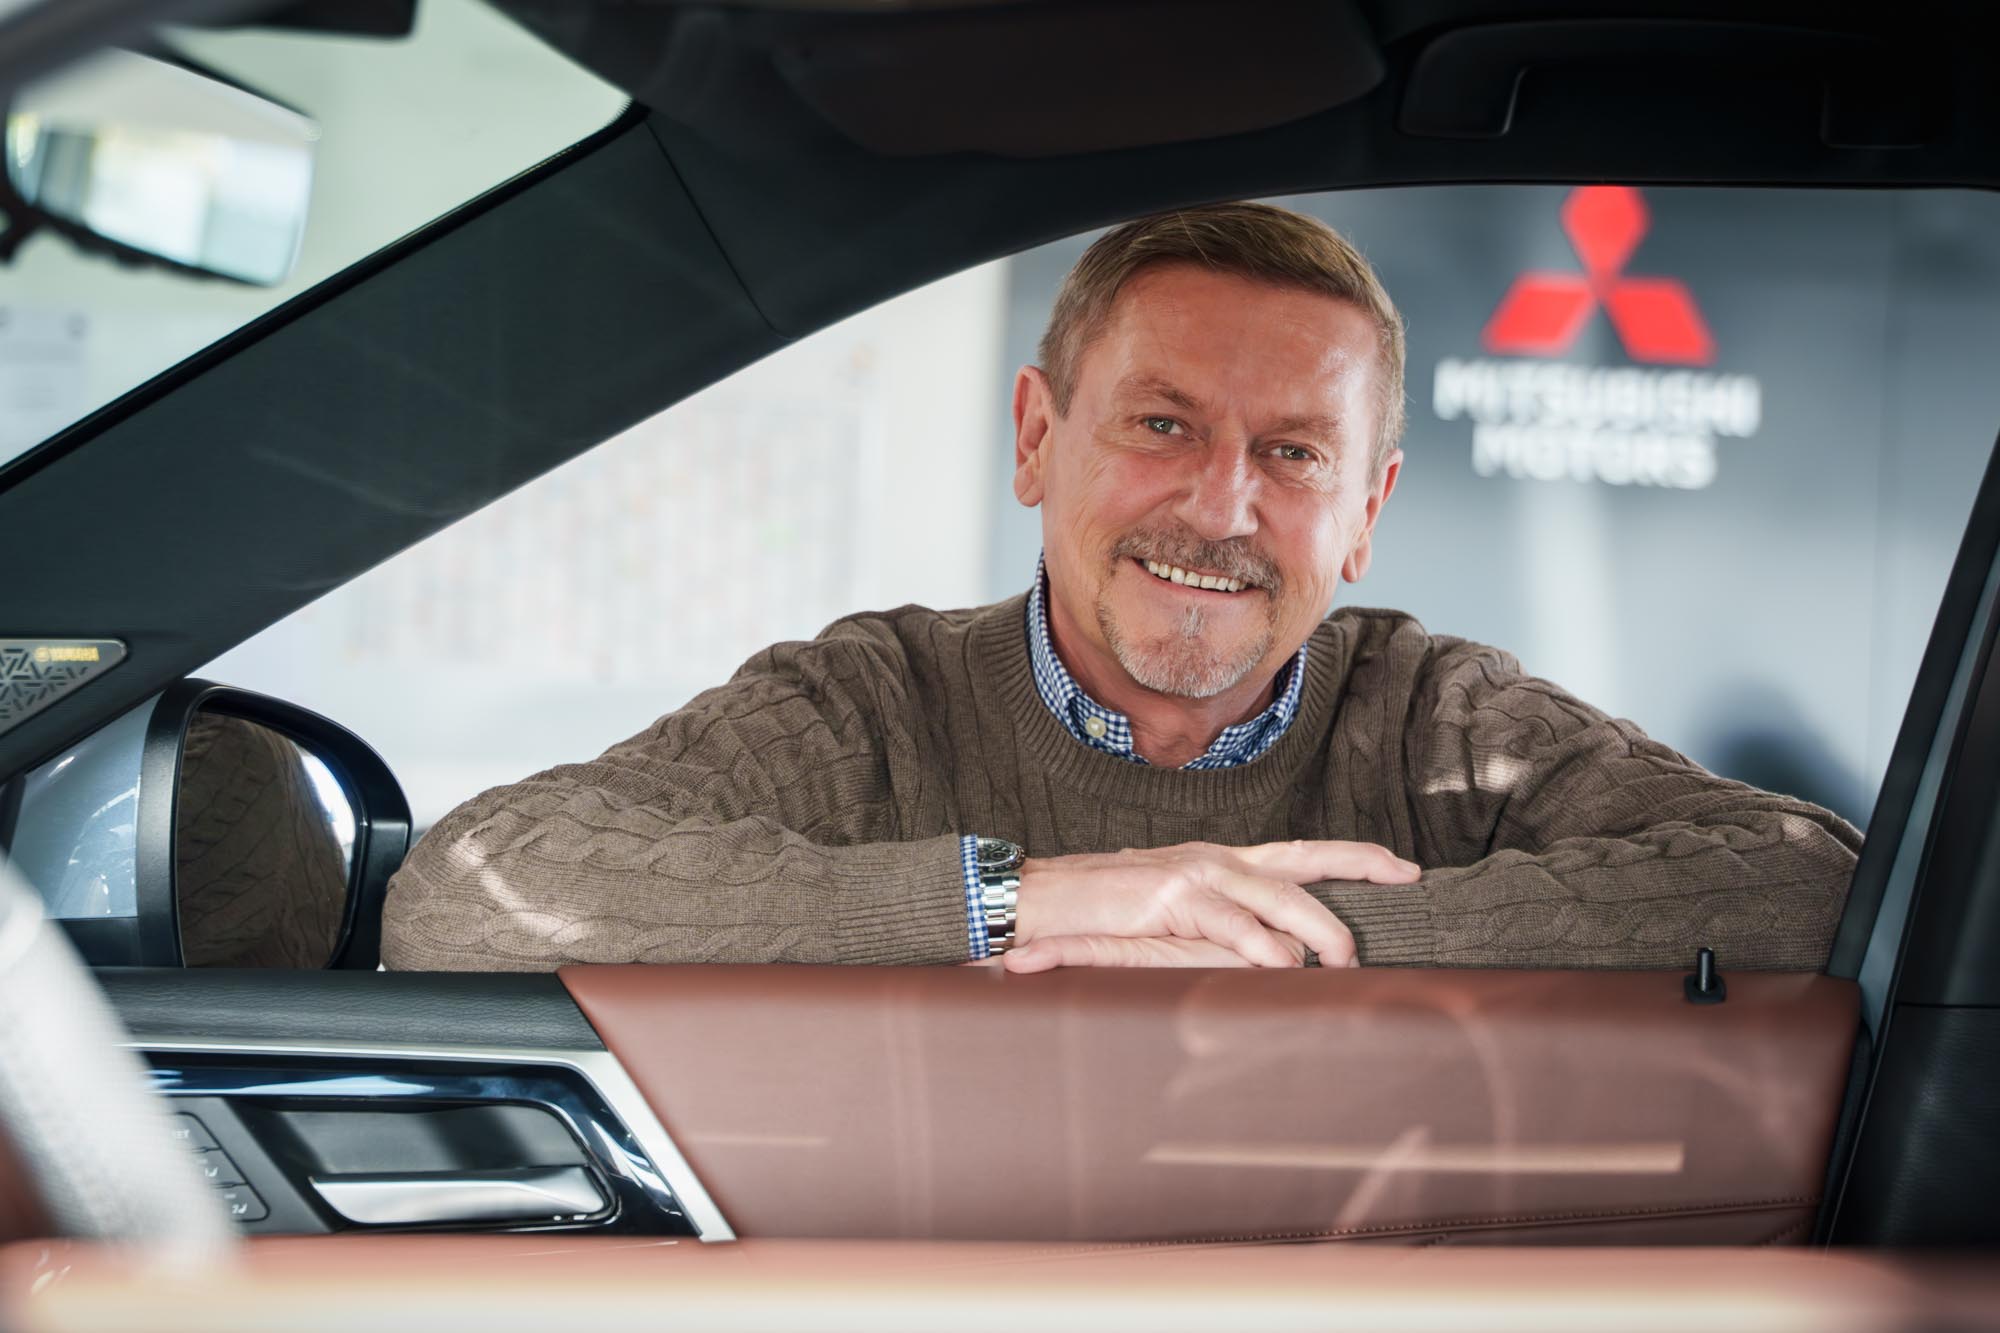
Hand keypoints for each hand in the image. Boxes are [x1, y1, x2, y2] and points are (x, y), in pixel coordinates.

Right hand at [1010, 839, 1419, 969]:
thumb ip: (1219, 936)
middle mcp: (1214, 858)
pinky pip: (1229, 923)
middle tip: (1405, 886)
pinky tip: (1284, 967)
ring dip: (1318, 929)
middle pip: (1303, 862)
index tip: (1404, 868)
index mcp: (1219, 861)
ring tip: (1346, 960)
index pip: (1299, 853)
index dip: (1354, 858)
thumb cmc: (1099, 918)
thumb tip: (1273, 963)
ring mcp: (1193, 873)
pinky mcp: (1169, 897)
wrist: (1038, 901)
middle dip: (1360, 873)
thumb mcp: (1171, 924)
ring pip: (1278, 894)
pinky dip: (1261, 946)